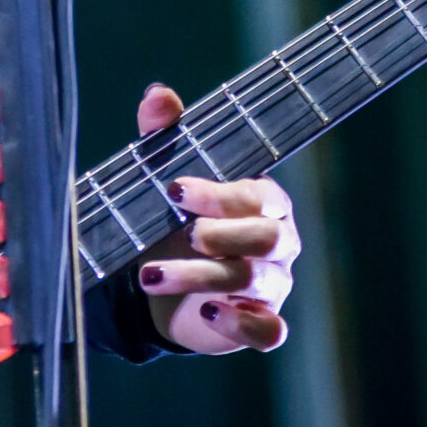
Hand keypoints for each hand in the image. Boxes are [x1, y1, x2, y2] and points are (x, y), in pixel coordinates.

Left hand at [130, 84, 298, 354]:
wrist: (167, 281)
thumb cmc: (177, 218)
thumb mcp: (166, 175)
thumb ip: (165, 136)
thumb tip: (158, 95)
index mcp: (263, 201)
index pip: (257, 195)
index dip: (219, 194)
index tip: (174, 190)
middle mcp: (277, 242)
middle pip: (266, 238)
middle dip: (221, 236)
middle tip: (181, 234)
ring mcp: (272, 285)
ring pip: (252, 281)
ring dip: (199, 277)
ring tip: (150, 276)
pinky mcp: (259, 322)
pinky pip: (269, 330)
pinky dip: (243, 324)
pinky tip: (209, 313)